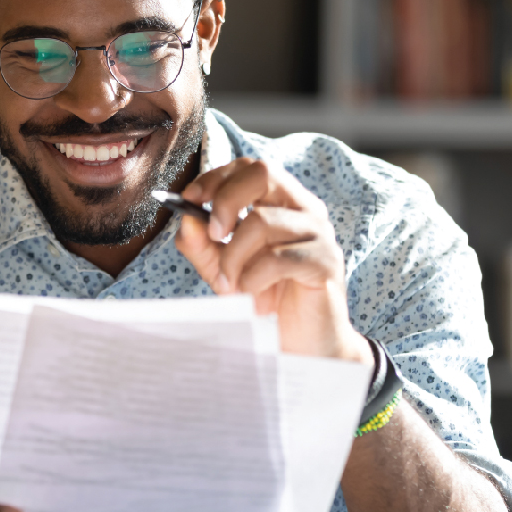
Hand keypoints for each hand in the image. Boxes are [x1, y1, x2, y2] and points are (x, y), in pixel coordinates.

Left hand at [174, 158, 371, 365]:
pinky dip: (252, 277)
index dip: (216, 177)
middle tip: (212, 234)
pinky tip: (249, 295)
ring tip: (229, 283)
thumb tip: (185, 218)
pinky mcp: (326, 262)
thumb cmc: (264, 297)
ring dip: (233, 255)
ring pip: (262, 221)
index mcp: (283, 201)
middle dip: (225, 200)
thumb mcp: (222, 267)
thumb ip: (201, 243)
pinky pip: (278, 258)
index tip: (189, 199)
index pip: (249, 167)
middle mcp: (305, 209)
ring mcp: (319, 233)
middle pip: (262, 174)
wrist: (300, 343)